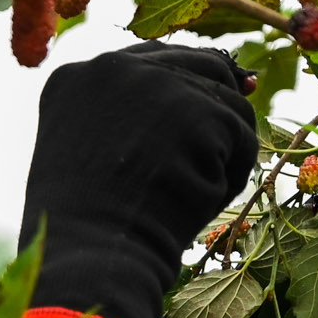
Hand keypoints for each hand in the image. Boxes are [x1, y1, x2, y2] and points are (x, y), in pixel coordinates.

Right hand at [18, 42, 259, 317]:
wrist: (93, 255)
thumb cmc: (88, 227)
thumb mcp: (87, 155)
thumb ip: (127, 118)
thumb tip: (215, 87)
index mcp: (76, 79)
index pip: (149, 61)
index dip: (184, 86)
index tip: (200, 118)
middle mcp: (112, 68)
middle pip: (197, 64)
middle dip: (217, 107)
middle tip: (227, 146)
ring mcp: (156, 84)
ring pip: (226, 103)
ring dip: (225, 148)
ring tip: (194, 194)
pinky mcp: (198, 110)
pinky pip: (242, 135)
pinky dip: (234, 172)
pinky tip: (201, 201)